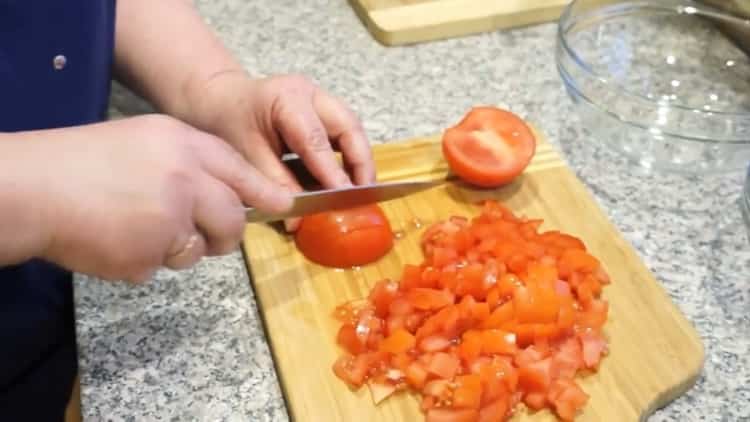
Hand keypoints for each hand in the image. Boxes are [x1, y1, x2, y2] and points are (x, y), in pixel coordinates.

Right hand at [10, 115, 291, 281]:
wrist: (33, 189)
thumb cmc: (81, 163)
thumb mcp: (143, 140)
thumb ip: (189, 162)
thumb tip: (229, 193)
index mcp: (183, 144)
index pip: (238, 170)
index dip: (262, 191)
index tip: (284, 205)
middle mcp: (185, 178)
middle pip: (231, 217)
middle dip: (224, 234)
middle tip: (206, 237)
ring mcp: (170, 218)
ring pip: (200, 249)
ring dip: (178, 248)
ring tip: (135, 227)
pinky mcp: (151, 254)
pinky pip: (163, 266)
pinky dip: (144, 261)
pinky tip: (116, 240)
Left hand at [186, 72, 376, 229]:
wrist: (222, 99)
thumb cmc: (229, 123)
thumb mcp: (247, 157)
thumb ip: (276, 186)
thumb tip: (299, 221)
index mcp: (287, 99)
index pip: (316, 140)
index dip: (332, 172)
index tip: (344, 198)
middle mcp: (311, 94)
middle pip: (349, 127)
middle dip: (361, 163)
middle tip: (364, 195)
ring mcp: (321, 100)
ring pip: (353, 129)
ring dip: (359, 161)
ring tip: (360, 192)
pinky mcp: (325, 111)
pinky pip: (345, 134)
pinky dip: (350, 157)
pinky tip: (348, 180)